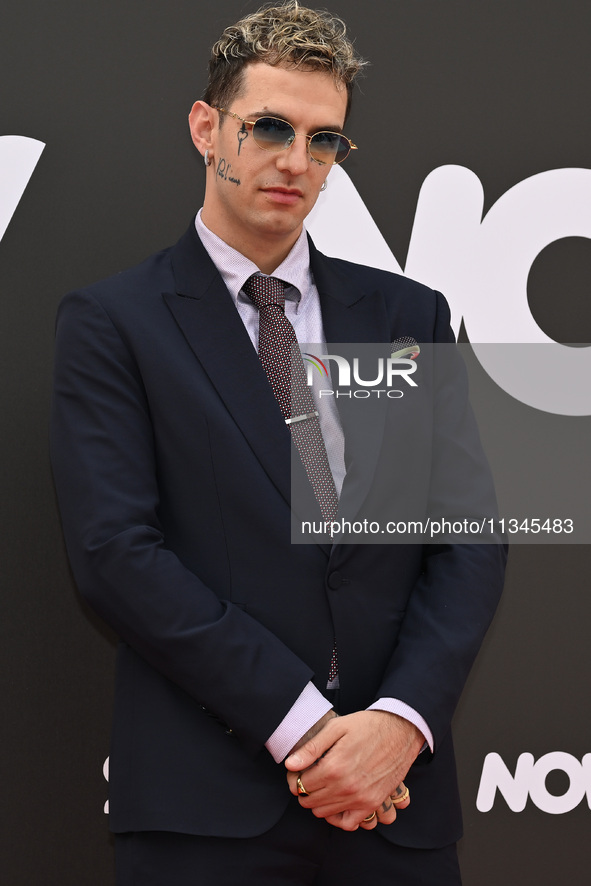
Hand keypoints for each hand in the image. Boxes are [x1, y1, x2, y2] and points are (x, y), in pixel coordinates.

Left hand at [285, 710, 421, 830]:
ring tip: (320, 788)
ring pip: (325, 813)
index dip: (295, 778)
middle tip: (308, 778)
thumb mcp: (336, 728)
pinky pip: (349, 823)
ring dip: (318, 802)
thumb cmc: (367, 726)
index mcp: (333, 767)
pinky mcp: (372, 803)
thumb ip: (311, 748)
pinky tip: (336, 803)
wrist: (400, 730)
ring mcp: (360, 798)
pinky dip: (339, 817)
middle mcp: (346, 787)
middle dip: (304, 790)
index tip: (297, 771)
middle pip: (310, 801)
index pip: (301, 784)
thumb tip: (290, 764)